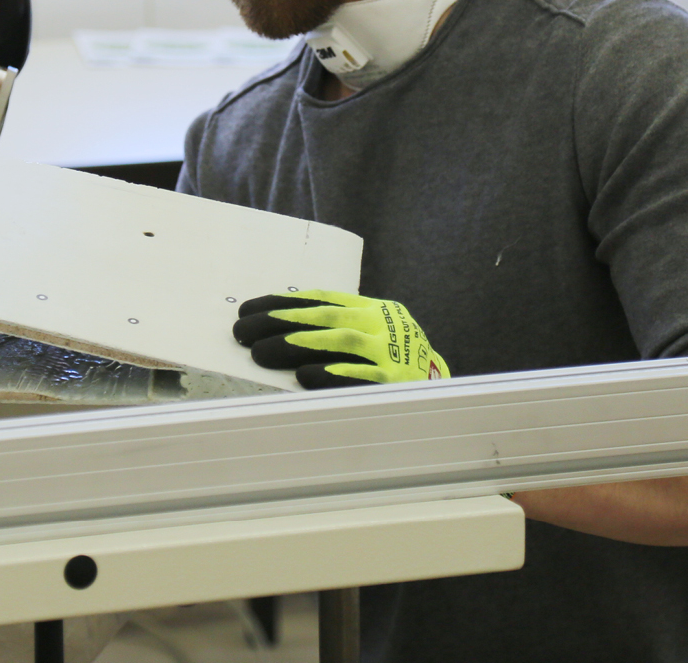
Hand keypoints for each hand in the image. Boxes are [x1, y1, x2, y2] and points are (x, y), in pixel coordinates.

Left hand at [233, 289, 449, 388]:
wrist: (446, 390)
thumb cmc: (391, 362)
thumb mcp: (370, 335)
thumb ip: (333, 330)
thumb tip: (272, 332)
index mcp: (372, 309)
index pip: (319, 299)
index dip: (281, 303)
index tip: (247, 309)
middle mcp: (382, 326)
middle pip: (324, 318)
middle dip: (278, 322)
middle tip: (242, 331)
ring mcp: (391, 354)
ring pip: (338, 342)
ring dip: (295, 346)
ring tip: (259, 352)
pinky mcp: (397, 384)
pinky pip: (360, 377)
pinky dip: (330, 375)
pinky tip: (302, 377)